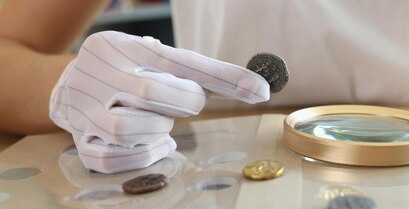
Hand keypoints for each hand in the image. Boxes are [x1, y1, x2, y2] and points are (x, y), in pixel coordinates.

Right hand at [49, 31, 268, 173]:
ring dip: (156, 129)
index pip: (181, 61)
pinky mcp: (79, 140)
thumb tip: (255, 87)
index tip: (260, 89)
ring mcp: (84, 109)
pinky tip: (154, 143)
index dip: (223, 77)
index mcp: (121, 47)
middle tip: (187, 102)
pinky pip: (109, 158)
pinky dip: (141, 156)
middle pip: (151, 90)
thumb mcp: (156, 59)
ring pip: (126, 128)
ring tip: (162, 123)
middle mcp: (98, 74)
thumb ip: (199, 74)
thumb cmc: (128, 70)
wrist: (68, 83)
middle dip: (182, 101)